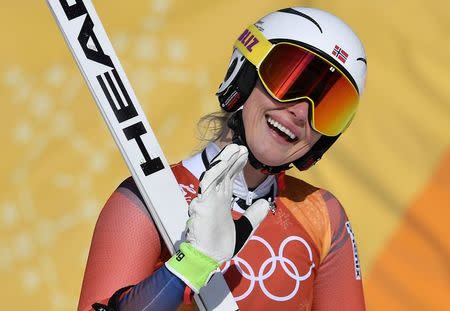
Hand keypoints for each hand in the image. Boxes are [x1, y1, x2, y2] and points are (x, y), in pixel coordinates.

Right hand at [166, 144, 269, 292]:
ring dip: (224, 160)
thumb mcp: (245, 229)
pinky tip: (224, 162)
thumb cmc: (220, 245)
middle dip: (232, 159)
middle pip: (223, 172)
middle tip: (242, 147)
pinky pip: (208, 184)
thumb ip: (254, 216)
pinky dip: (215, 172)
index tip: (244, 155)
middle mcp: (214, 196)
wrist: (208, 258)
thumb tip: (265, 203)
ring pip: (215, 174)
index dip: (236, 166)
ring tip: (235, 148)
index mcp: (222, 201)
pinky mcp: (202, 203)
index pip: (229, 178)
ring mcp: (207, 198)